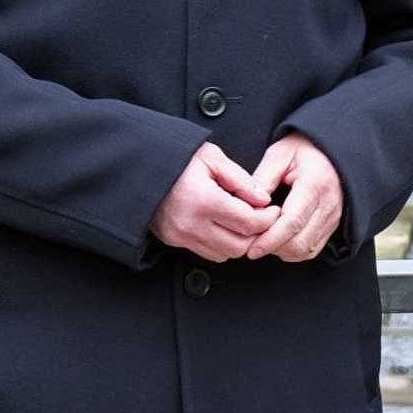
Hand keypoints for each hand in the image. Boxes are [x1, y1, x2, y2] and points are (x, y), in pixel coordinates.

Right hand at [151, 144, 272, 261]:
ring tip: (241, 221)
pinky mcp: (173, 241)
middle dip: (256, 234)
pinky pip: (207, 253)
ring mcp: (181, 236)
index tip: (273, 210)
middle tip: (261, 217)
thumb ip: (241, 180)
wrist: (139, 167)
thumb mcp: (212, 158)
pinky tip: (223, 226)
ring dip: (239, 241)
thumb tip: (264, 200)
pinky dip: (221, 244)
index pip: (249, 223)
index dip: (268, 219)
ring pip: (225, 255)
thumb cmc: (177, 158)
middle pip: (240, 246)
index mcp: (204, 201)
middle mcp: (191, 224)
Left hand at [248, 133, 346, 262]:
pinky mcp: (332, 225)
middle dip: (273, 248)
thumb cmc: (305, 149)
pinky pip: (312, 249)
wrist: (331, 149)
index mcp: (314, 185)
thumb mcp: (279, 155)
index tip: (251, 247)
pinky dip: (293, 250)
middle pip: (299, 243)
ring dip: (282, 251)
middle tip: (253, 242)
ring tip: (265, 240)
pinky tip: (280, 240)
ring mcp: (333, 218)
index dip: (269, 239)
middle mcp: (328, 205)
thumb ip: (261, 179)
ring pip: (305, 250)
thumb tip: (245, 206)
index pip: (291, 222)